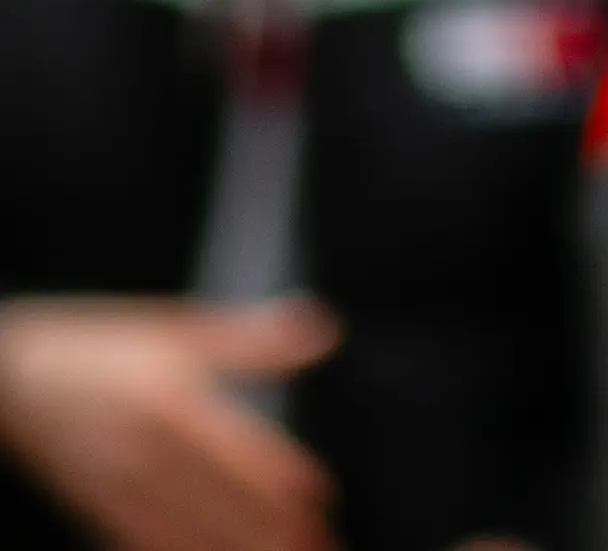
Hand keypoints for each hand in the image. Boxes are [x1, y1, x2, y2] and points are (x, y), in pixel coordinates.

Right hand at [0, 297, 339, 550]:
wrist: (9, 380)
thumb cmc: (97, 349)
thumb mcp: (174, 329)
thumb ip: (251, 339)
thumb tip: (325, 329)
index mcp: (169, 408)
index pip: (239, 455)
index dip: (284, 483)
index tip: (326, 502)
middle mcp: (142, 457)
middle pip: (220, 508)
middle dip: (275, 534)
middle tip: (323, 546)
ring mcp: (115, 491)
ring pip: (186, 538)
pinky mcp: (96, 512)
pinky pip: (144, 545)